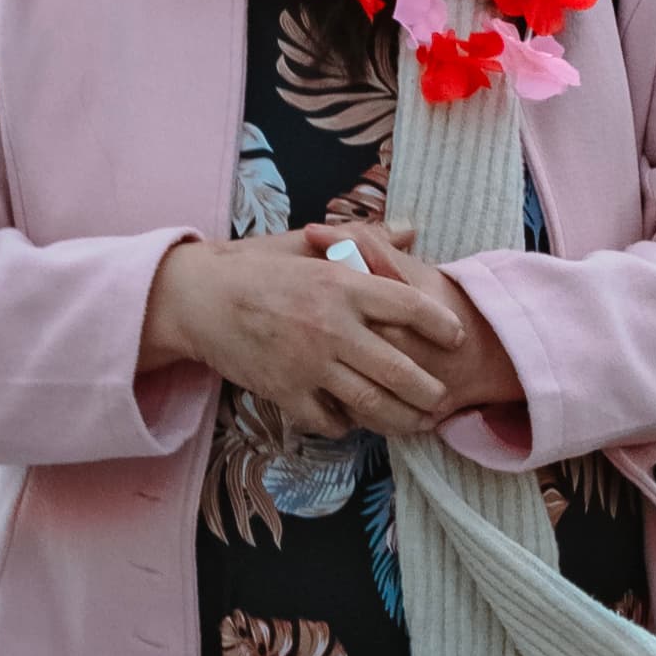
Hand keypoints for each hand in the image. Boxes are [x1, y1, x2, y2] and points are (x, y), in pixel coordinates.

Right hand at [143, 220, 500, 441]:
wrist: (199, 298)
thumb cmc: (256, 267)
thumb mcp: (309, 244)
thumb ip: (365, 240)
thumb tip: (412, 230)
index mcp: (342, 284)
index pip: (410, 307)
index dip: (442, 325)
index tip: (457, 337)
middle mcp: (331, 326)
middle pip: (399, 369)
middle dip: (429, 391)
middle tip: (442, 400)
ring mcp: (308, 363)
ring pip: (371, 403)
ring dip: (401, 419)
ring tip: (417, 422)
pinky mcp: (284, 391)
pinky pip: (329, 420)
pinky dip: (347, 425)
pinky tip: (355, 421)